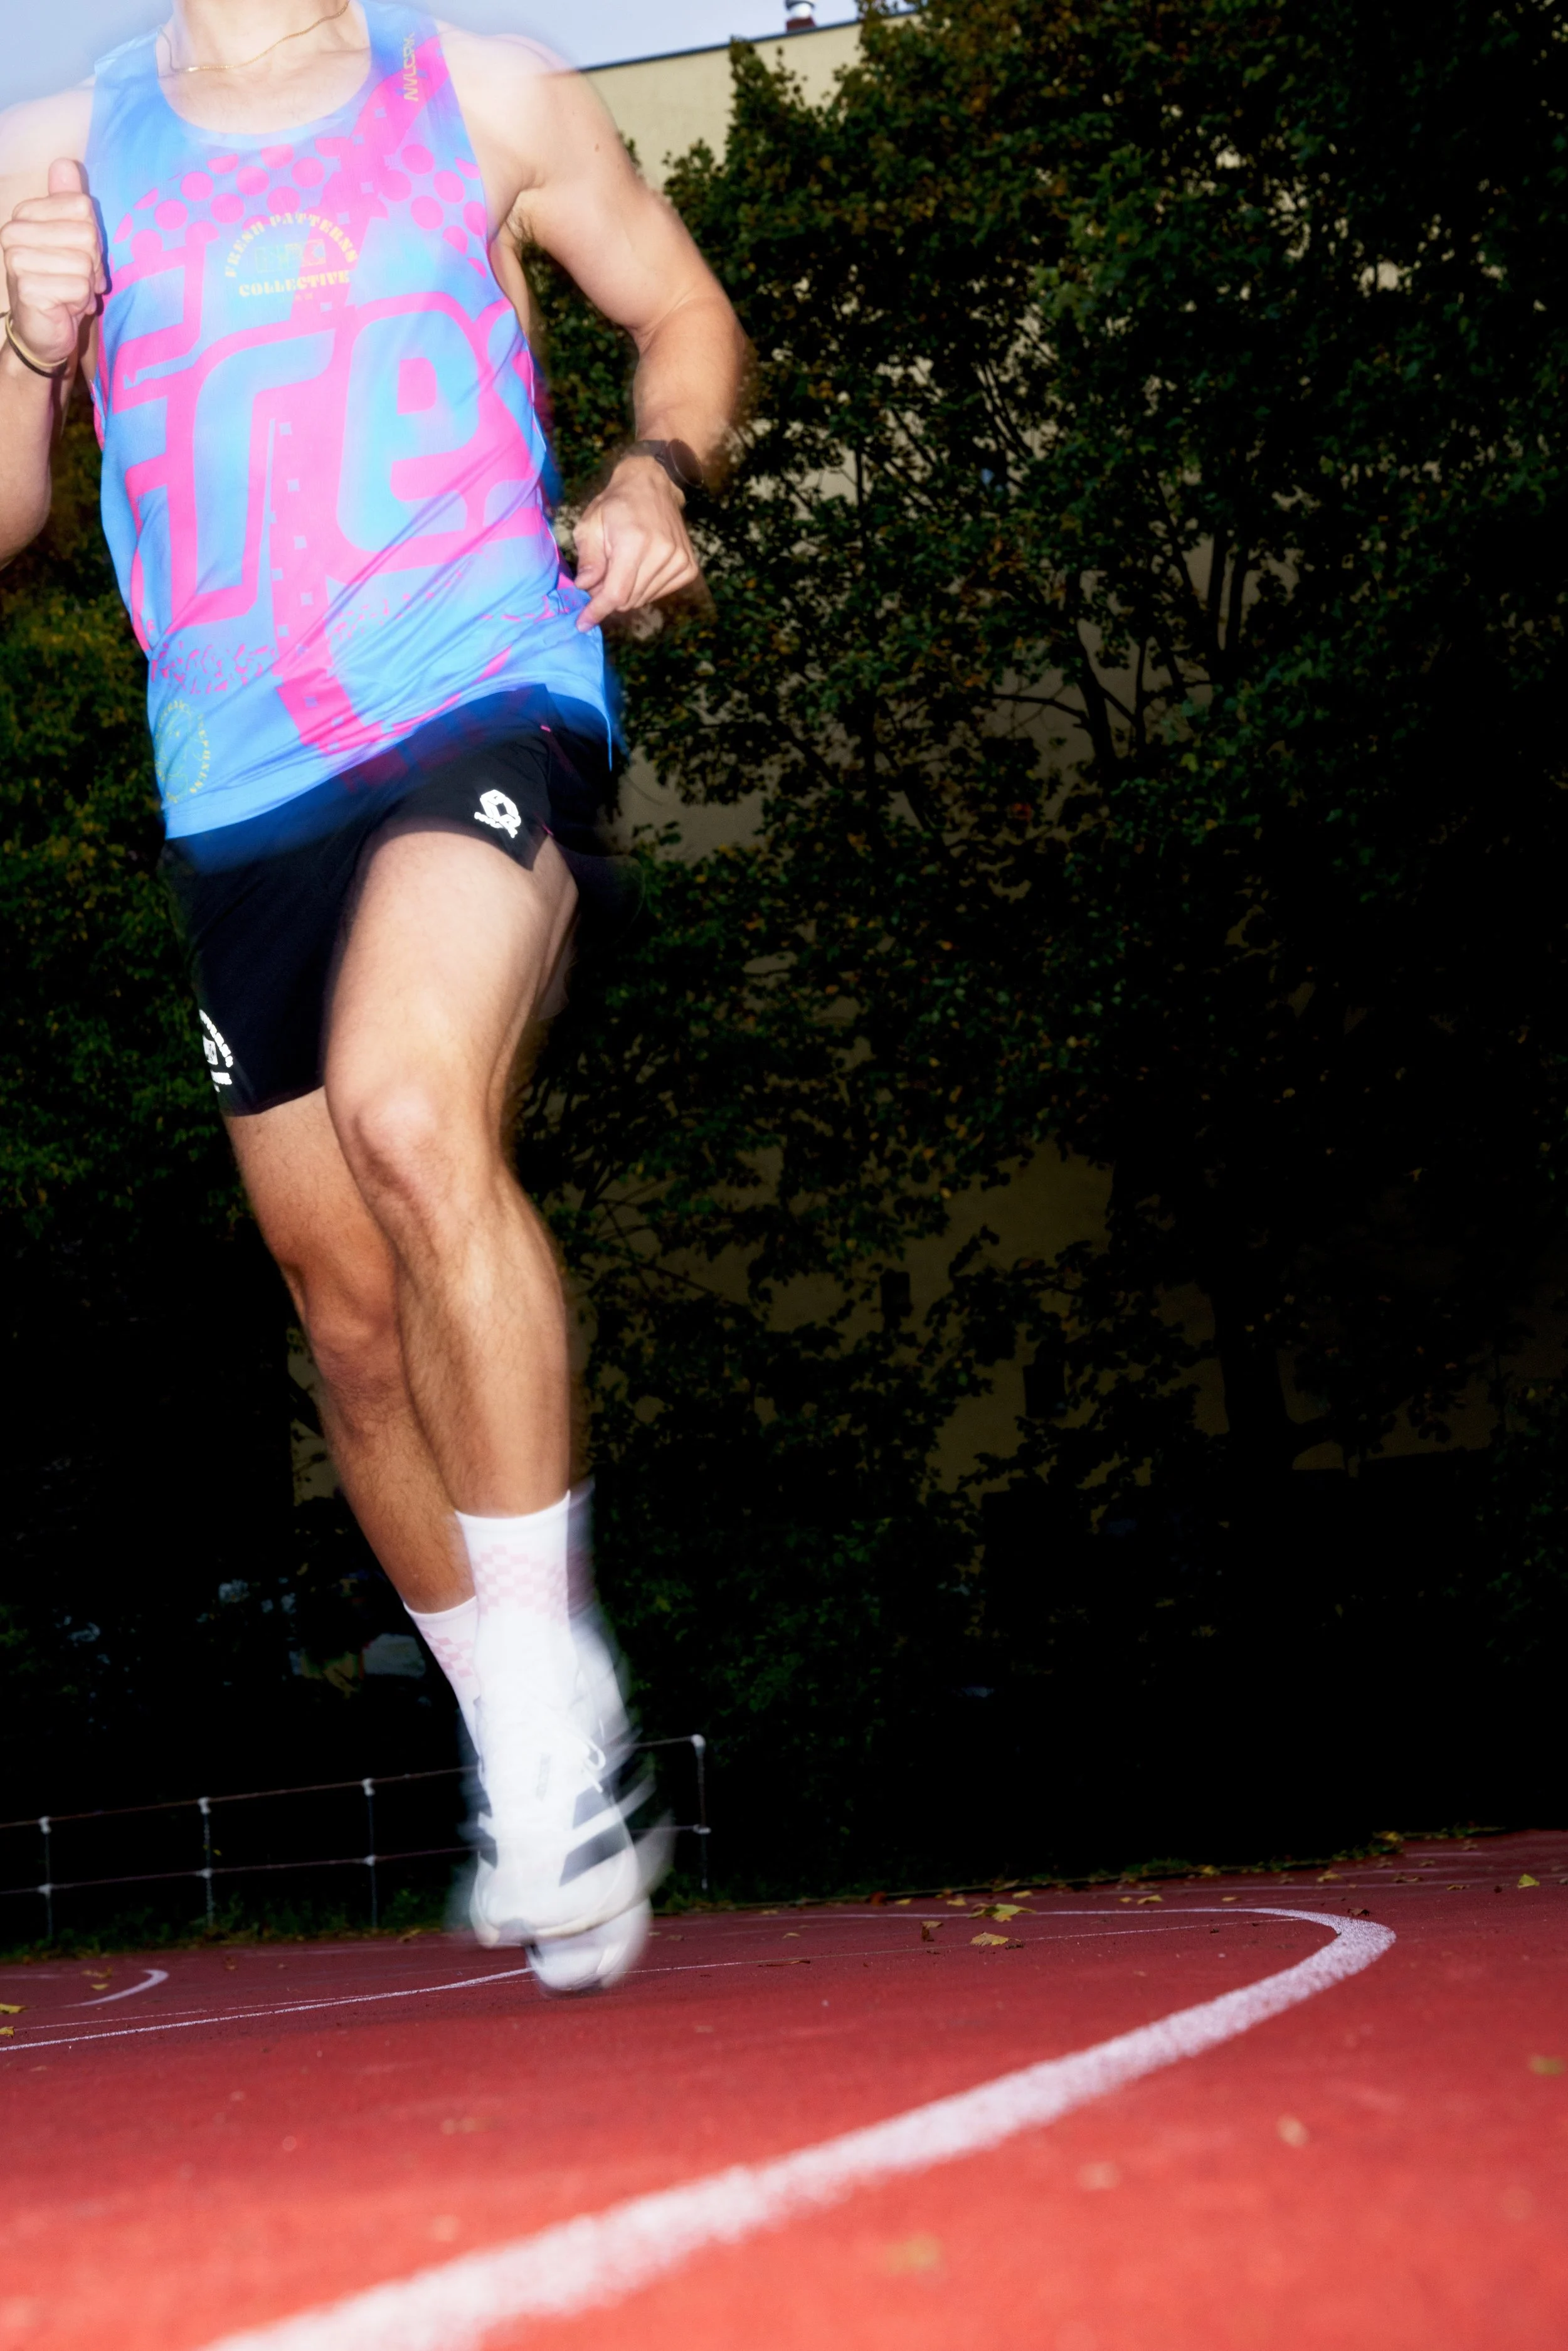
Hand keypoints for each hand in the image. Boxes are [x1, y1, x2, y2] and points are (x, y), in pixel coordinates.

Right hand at [1, 159, 105, 374]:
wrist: (43, 332)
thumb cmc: (61, 284)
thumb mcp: (71, 239)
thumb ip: (69, 202)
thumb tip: (66, 164)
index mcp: (25, 214)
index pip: (82, 207)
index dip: (92, 238)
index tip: (80, 258)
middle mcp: (14, 231)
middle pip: (86, 233)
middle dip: (92, 263)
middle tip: (77, 280)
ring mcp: (16, 258)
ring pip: (83, 262)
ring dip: (86, 285)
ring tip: (71, 294)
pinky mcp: (27, 287)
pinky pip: (78, 287)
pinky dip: (80, 302)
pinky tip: (66, 308)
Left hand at [572, 453, 700, 631]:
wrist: (652, 484)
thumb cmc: (616, 504)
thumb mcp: (590, 524)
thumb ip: (588, 558)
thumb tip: (586, 587)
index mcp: (635, 542)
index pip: (616, 594)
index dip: (597, 611)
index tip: (583, 622)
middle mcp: (662, 553)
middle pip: (629, 600)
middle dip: (609, 596)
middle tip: (600, 576)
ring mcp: (679, 561)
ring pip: (643, 599)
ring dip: (627, 591)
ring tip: (621, 565)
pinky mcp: (688, 567)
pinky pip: (660, 593)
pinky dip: (644, 587)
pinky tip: (640, 567)